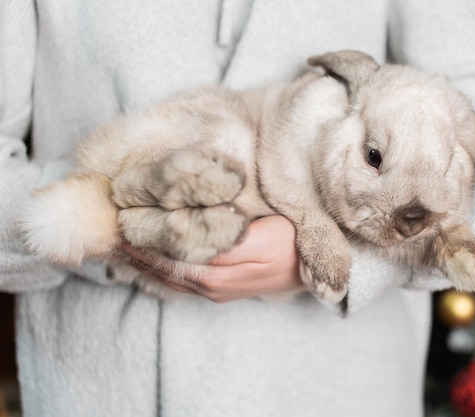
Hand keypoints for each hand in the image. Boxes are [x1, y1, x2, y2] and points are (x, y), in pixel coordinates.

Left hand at [121, 215, 303, 302]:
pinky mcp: (219, 292)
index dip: (146, 233)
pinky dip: (158, 273)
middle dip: (136, 248)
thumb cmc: (293, 242)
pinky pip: (180, 285)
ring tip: (118, 246)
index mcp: (220, 268)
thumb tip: (187, 222)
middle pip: (164, 265)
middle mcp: (212, 284)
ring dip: (142, 262)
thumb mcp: (263, 233)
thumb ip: (225, 233)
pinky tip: (144, 263)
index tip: (123, 214)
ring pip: (169, 277)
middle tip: (111, 228)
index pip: (171, 249)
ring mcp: (215, 291)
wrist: (312, 270)